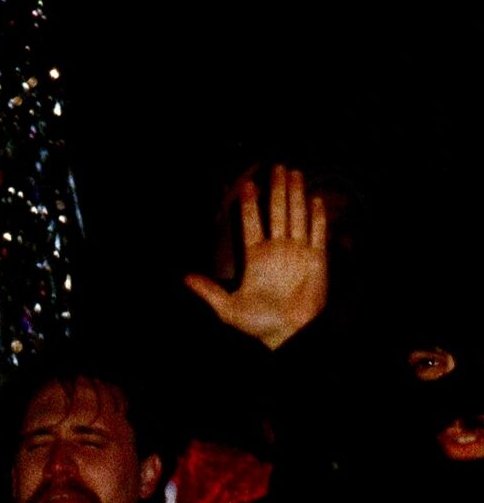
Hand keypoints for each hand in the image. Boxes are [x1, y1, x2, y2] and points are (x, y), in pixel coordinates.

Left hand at [184, 164, 327, 350]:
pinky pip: (317, 234)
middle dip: (276, 190)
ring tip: (293, 173)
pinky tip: (315, 199)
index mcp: (256, 257)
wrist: (286, 334)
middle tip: (275, 168)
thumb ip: (208, 291)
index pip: (251, 224)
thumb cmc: (258, 323)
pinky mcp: (316, 259)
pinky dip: (317, 217)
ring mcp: (297, 252)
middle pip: (276, 212)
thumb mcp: (227, 308)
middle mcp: (277, 249)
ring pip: (296, 216)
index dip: (249, 204)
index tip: (246, 185)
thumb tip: (184, 278)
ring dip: (296, 195)